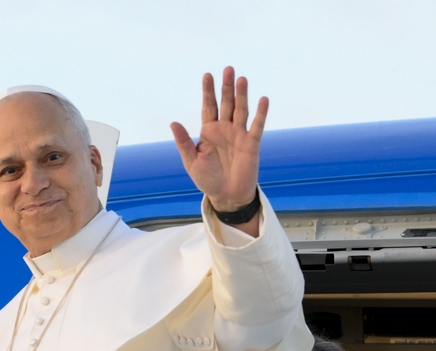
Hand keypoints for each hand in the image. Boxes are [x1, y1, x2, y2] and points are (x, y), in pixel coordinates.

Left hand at [169, 67, 268, 233]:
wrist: (226, 196)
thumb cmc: (207, 179)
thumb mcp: (191, 161)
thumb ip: (184, 142)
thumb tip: (173, 123)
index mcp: (209, 132)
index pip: (209, 106)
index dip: (208, 91)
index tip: (207, 75)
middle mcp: (225, 129)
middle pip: (226, 103)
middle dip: (226, 87)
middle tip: (228, 69)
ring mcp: (239, 135)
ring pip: (241, 110)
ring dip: (241, 95)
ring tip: (242, 79)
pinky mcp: (252, 144)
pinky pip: (257, 126)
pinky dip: (261, 113)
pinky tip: (263, 99)